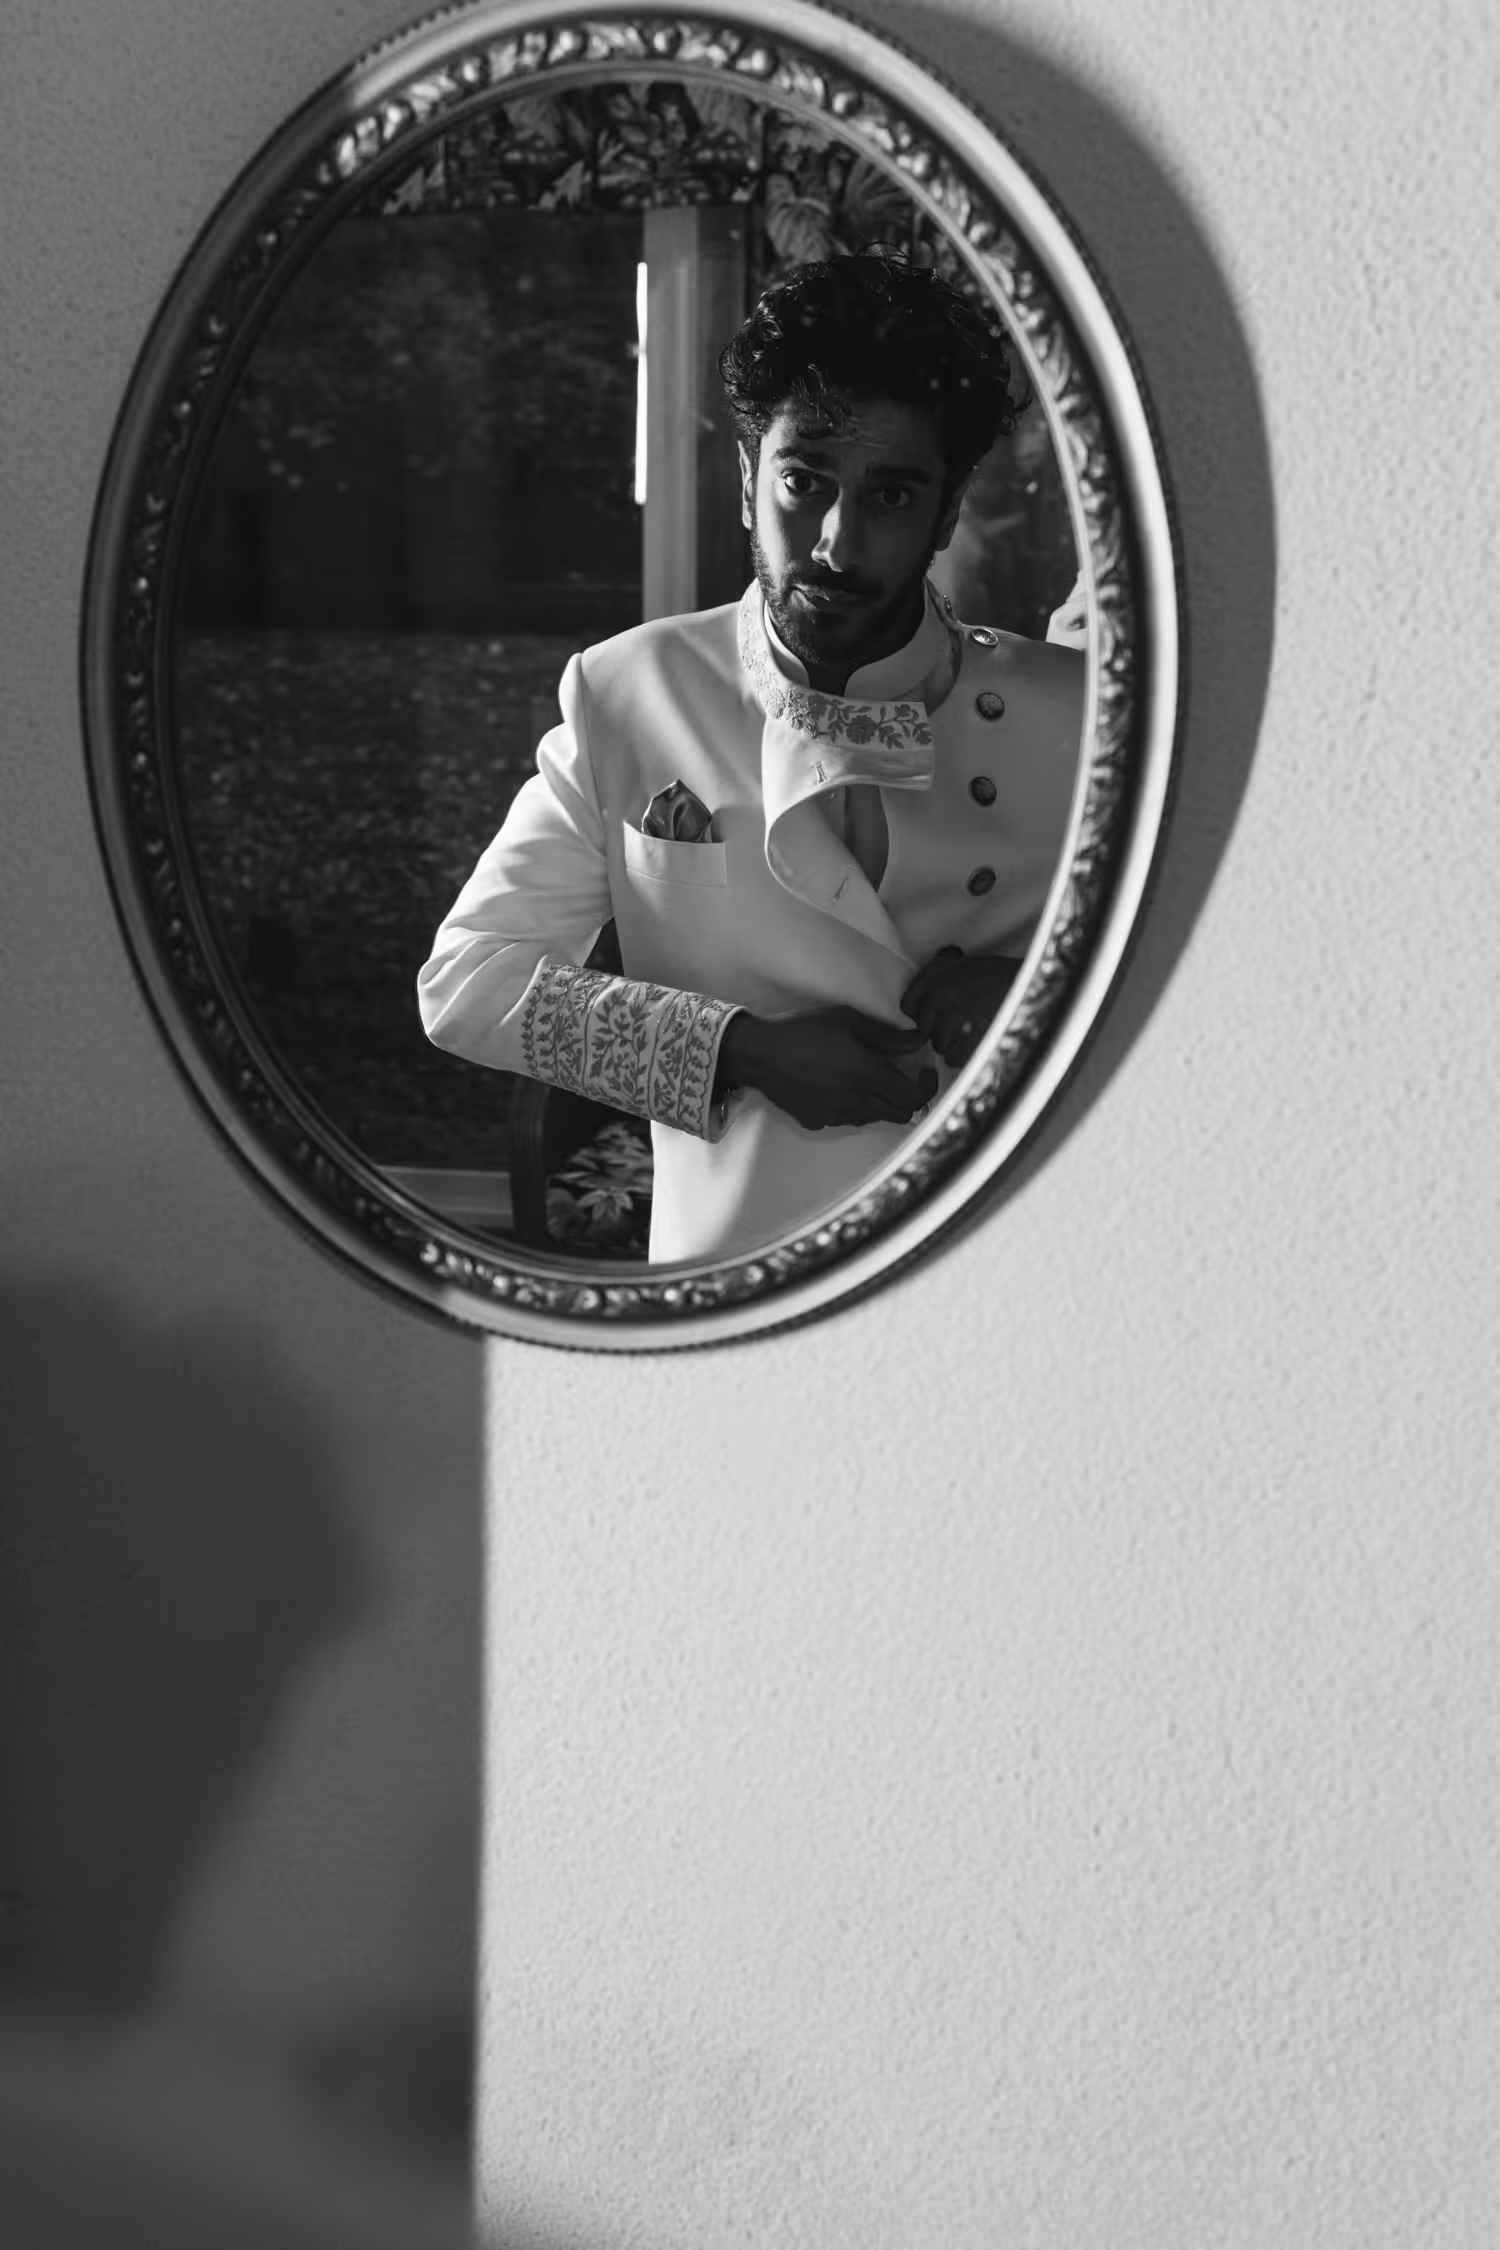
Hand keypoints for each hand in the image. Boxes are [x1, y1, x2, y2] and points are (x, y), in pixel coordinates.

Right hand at [717, 1006, 938, 1130]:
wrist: (758, 1054)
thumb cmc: (801, 1031)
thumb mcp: (847, 1021)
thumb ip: (887, 1036)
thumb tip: (919, 1040)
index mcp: (867, 1075)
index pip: (913, 1097)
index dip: (927, 1087)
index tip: (925, 1072)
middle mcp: (855, 1102)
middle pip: (900, 1114)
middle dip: (908, 1097)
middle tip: (903, 1077)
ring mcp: (836, 1116)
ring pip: (875, 1118)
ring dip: (882, 1103)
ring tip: (870, 1080)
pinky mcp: (818, 1122)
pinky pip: (847, 1120)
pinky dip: (855, 1107)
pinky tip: (841, 1087)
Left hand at [900, 947, 1020, 1067]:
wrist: (1034, 987)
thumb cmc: (1003, 975)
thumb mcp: (966, 962)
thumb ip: (938, 973)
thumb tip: (920, 987)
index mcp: (940, 977)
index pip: (908, 1003)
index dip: (920, 1010)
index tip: (932, 1013)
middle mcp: (944, 997)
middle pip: (924, 1026)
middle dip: (936, 1026)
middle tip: (956, 1022)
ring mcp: (957, 1019)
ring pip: (937, 1044)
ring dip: (950, 1041)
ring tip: (969, 1031)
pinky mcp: (971, 1040)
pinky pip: (951, 1058)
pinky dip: (961, 1055)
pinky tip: (974, 1043)